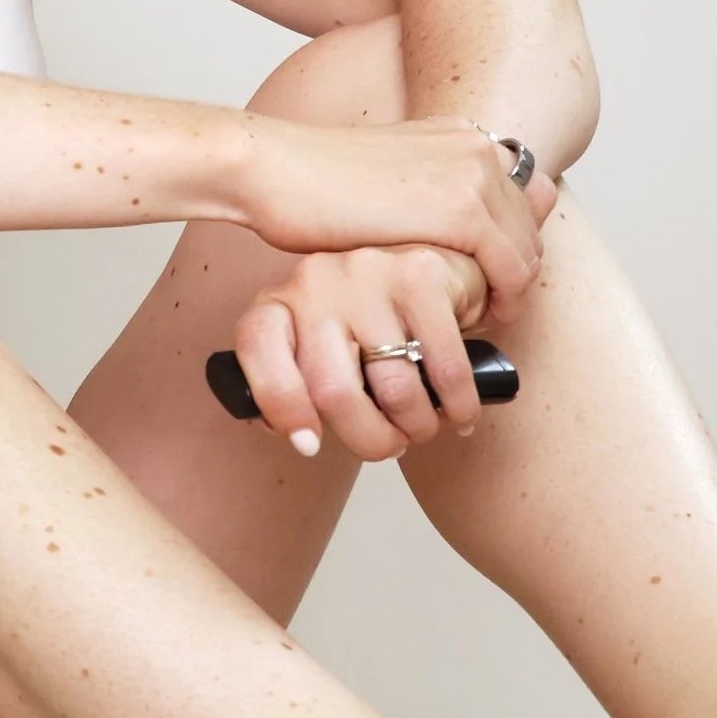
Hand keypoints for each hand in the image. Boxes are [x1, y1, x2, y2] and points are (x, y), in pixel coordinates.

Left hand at [232, 242, 493, 459]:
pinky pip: (443, 369)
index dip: (282, 407)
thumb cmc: (368, 328)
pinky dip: (457, 406)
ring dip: (417, 427)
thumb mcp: (320, 351)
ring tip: (421, 425)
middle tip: (390, 445)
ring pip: (393, 389)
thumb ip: (298, 388)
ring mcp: (366, 272)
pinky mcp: (419, 276)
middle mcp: (314, 280)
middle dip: (370, 439)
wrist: (432, 274)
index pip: (258, 350)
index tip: (309, 445)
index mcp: (279, 301)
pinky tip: (458, 411)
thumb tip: (299, 438)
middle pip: (333, 391)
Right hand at [242, 113, 554, 319]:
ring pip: (526, 251)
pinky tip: (472, 319)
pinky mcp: (461, 211)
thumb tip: (455, 221)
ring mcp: (472, 175)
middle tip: (483, 308)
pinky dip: (500, 301)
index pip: (517, 199)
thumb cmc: (311, 183)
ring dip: (508, 290)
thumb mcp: (385, 180)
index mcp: (457, 133)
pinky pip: (512, 270)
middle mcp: (474, 147)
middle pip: (528, 226)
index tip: (483, 279)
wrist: (275, 170)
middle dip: (512, 271)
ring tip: (476, 319)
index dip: (505, 245)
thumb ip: (426, 193)